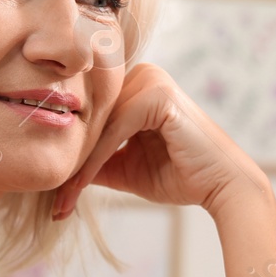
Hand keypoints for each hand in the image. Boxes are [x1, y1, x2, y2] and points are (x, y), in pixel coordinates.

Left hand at [52, 64, 265, 218]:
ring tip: (62, 199)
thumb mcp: (126, 168)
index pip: (93, 116)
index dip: (73, 152)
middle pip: (92, 118)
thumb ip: (96, 161)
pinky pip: (113, 130)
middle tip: (53, 201)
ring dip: (79, 164)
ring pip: (99, 125)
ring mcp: (151, 79)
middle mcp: (143, 75)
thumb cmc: (181, 176)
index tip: (56, 193)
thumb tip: (57, 168)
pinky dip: (96, 160)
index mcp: (137, 86)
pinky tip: (80, 187)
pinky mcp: (157, 94)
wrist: (222, 187)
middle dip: (72, 159)